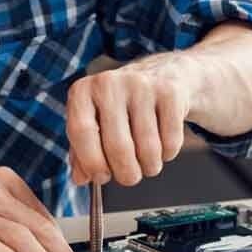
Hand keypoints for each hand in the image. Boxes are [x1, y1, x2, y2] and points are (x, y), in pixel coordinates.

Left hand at [67, 52, 194, 186]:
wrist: (165, 74)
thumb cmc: (123, 105)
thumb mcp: (96, 121)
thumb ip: (82, 151)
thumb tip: (81, 178)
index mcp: (83, 91)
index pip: (80, 132)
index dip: (93, 163)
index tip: (102, 176)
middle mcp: (109, 83)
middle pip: (118, 147)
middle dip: (126, 174)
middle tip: (130, 177)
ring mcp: (141, 85)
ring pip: (148, 149)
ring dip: (149, 167)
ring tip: (148, 163)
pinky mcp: (170, 92)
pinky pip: (170, 142)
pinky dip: (168, 154)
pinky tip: (163, 144)